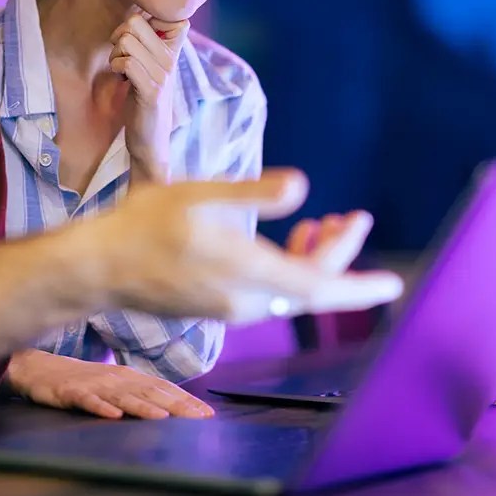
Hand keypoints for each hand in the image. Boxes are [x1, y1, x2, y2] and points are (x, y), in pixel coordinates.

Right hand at [6, 349, 213, 419]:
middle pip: (150, 392)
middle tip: (199, 419)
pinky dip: (101, 408)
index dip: (186, 401)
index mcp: (129, 376)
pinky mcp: (72, 393)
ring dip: (143, 407)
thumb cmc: (85, 380)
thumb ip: (140, 393)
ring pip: (123, 397)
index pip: (163, 388)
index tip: (209, 415)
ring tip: (163, 418)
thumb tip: (173, 408)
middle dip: (176, 406)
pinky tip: (113, 416)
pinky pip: (88, 401)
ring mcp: (94, 385)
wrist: (42, 369)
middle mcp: (116, 378)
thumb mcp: (115, 384)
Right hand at [95, 169, 402, 323]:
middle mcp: (246, 301)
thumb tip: (302, 187)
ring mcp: (230, 309)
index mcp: (248, 272)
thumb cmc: (145, 225)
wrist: (101, 266)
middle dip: (337, 255)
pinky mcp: (215, 307)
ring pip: (288, 291)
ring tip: (319, 223)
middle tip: (352, 218)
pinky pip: (267, 294)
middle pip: (310, 286)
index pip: (321, 287)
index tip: (394, 285)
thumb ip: (254, 193)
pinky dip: (284, 269)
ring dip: (311, 259)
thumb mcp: (199, 195)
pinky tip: (279, 244)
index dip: (360, 284)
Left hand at [108, 12, 188, 183]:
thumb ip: (146, 43)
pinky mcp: (151, 91)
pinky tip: (121, 78)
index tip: (134, 38)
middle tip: (120, 55)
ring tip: (120, 69)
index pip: (165, 14)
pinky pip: (127, 63)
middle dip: (118, 35)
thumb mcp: (149, 68)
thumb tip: (133, 18)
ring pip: (126, 41)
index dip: (141, 19)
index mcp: (172, 51)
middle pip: (135, 22)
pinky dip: (116, 67)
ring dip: (114, 54)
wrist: (150, 140)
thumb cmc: (143, 101)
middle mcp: (170, 59)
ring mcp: (163, 74)